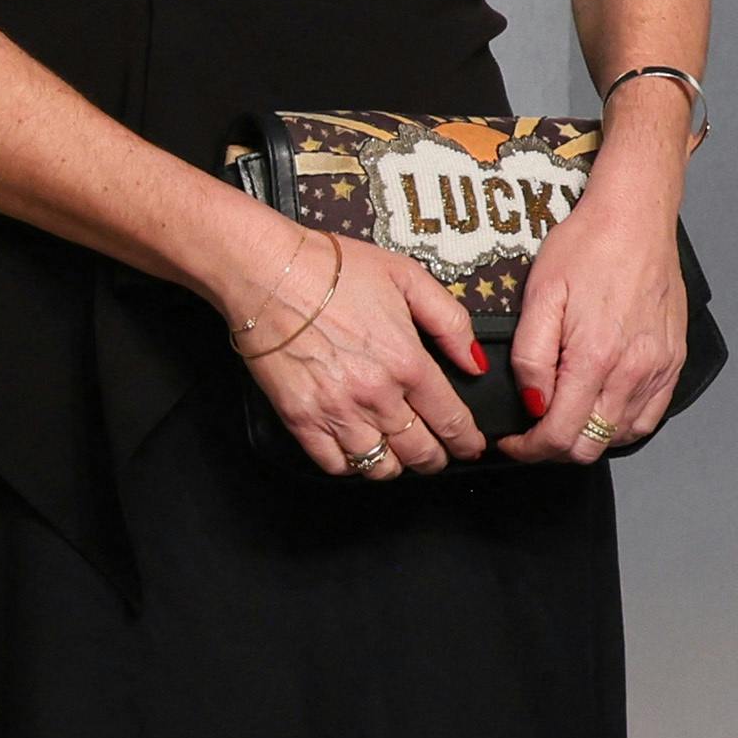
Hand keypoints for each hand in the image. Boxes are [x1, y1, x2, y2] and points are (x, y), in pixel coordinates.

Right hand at [224, 223, 488, 478]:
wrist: (265, 269)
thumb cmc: (330, 269)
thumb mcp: (408, 277)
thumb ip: (451, 322)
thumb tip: (473, 362)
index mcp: (407, 363)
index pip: (453, 422)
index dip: (468, 441)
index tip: (470, 445)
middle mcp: (375, 395)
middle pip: (421, 453)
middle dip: (437, 458)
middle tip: (437, 453)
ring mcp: (335, 411)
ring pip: (380, 467)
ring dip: (395, 465)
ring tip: (395, 452)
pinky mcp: (299, 417)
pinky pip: (334, 464)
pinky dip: (350, 465)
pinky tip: (355, 448)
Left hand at [507, 186, 688, 463]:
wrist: (635, 220)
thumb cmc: (586, 248)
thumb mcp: (538, 296)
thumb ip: (531, 358)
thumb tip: (532, 403)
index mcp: (594, 357)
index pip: (559, 434)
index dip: (529, 449)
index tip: (512, 442)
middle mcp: (633, 371)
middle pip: (590, 446)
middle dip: (553, 449)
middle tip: (530, 433)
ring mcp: (659, 369)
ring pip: (621, 437)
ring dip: (587, 439)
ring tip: (561, 419)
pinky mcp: (674, 362)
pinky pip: (650, 416)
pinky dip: (621, 426)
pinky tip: (599, 409)